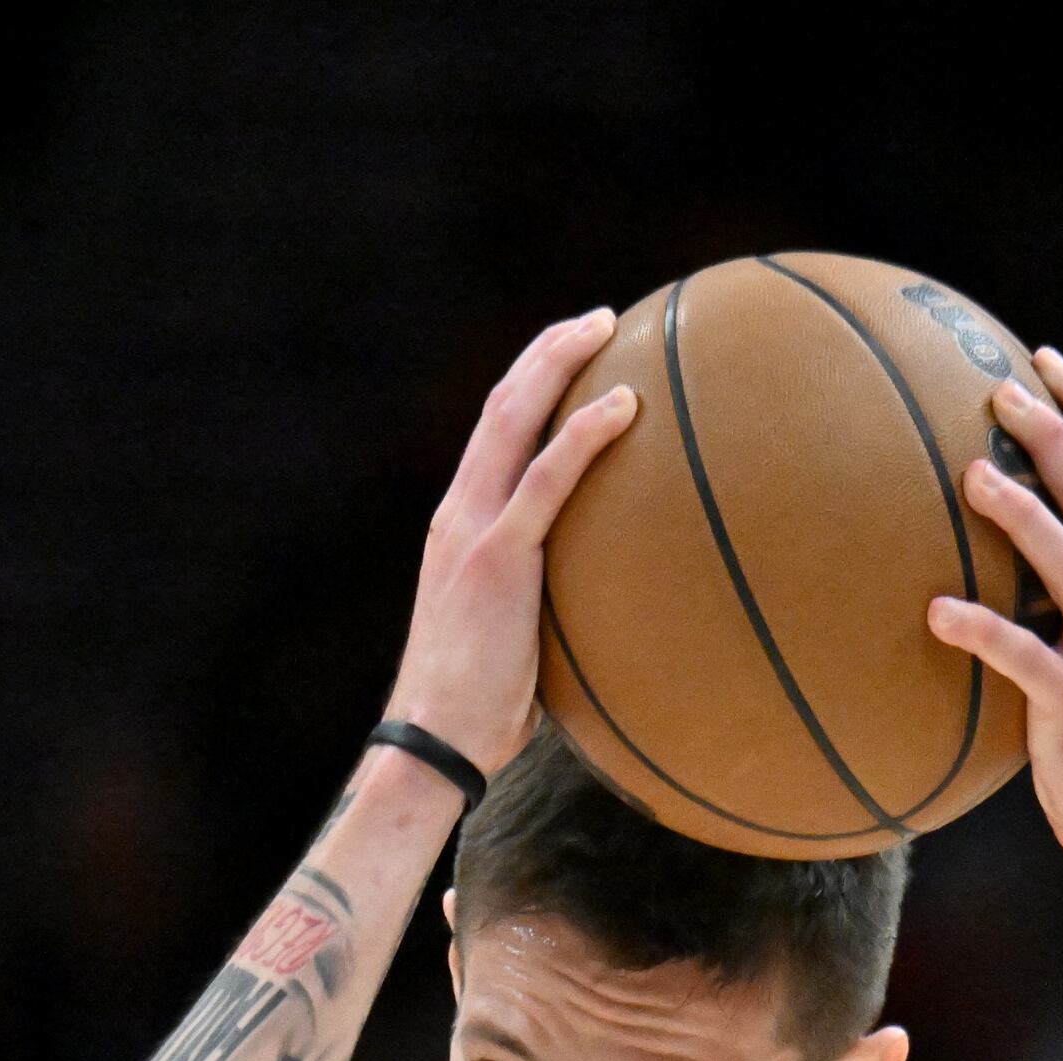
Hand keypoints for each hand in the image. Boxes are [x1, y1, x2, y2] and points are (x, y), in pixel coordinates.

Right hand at [385, 311, 638, 773]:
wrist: (436, 738)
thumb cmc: (479, 707)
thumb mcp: (510, 637)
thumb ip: (543, 603)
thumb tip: (601, 609)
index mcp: (457, 525)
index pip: (490, 433)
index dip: (528, 383)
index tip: (569, 354)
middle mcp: (458, 512)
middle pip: (500, 405)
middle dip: (548, 352)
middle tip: (599, 321)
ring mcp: (474, 529)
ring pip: (515, 419)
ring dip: (562, 365)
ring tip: (609, 330)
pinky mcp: (499, 557)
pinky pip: (548, 479)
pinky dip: (585, 434)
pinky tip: (627, 406)